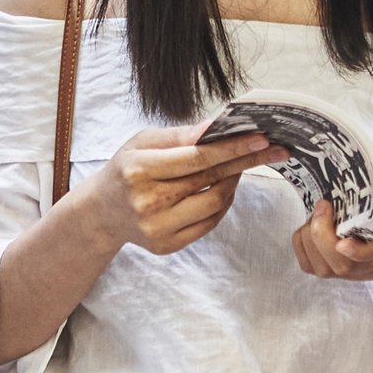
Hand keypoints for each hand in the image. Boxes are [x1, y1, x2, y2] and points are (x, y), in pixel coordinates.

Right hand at [86, 123, 286, 255]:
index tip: (260, 138)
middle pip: (209, 179)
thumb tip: (215, 127)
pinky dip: (222, 203)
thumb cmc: (127, 168)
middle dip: (243, 161)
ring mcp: (157, 228)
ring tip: (239, 166)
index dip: (231, 148)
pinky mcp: (167, 245)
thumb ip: (180, 135)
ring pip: (214, 204)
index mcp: (139, 170)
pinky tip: (224, 188)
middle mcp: (147, 202)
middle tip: (270, 149)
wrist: (103, 211)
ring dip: (234, 183)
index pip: (196, 158)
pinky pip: (209, 223)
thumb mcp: (143, 142)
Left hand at [291, 167, 372, 288]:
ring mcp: (355, 268)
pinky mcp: (342, 269)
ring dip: (310, 238)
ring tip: (320, 212)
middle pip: (333, 259)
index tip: (342, 238)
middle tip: (324, 205)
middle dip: (321, 234)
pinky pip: (311, 264)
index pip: (370, 253)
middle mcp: (372, 260)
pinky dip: (304, 246)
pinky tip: (314, 224)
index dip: (352, 249)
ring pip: (318, 263)